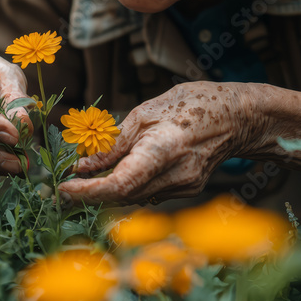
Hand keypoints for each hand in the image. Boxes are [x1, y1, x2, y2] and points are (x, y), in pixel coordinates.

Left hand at [59, 82, 261, 204]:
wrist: (238, 117)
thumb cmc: (193, 104)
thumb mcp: (147, 112)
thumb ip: (115, 143)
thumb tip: (83, 167)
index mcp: (164, 149)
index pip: (120, 184)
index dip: (88, 192)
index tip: (63, 189)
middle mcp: (176, 175)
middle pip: (123, 195)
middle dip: (90, 193)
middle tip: (62, 187)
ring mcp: (185, 186)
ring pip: (134, 196)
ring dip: (107, 190)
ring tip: (84, 178)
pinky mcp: (187, 190)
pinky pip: (148, 192)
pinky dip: (129, 185)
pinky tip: (121, 171)